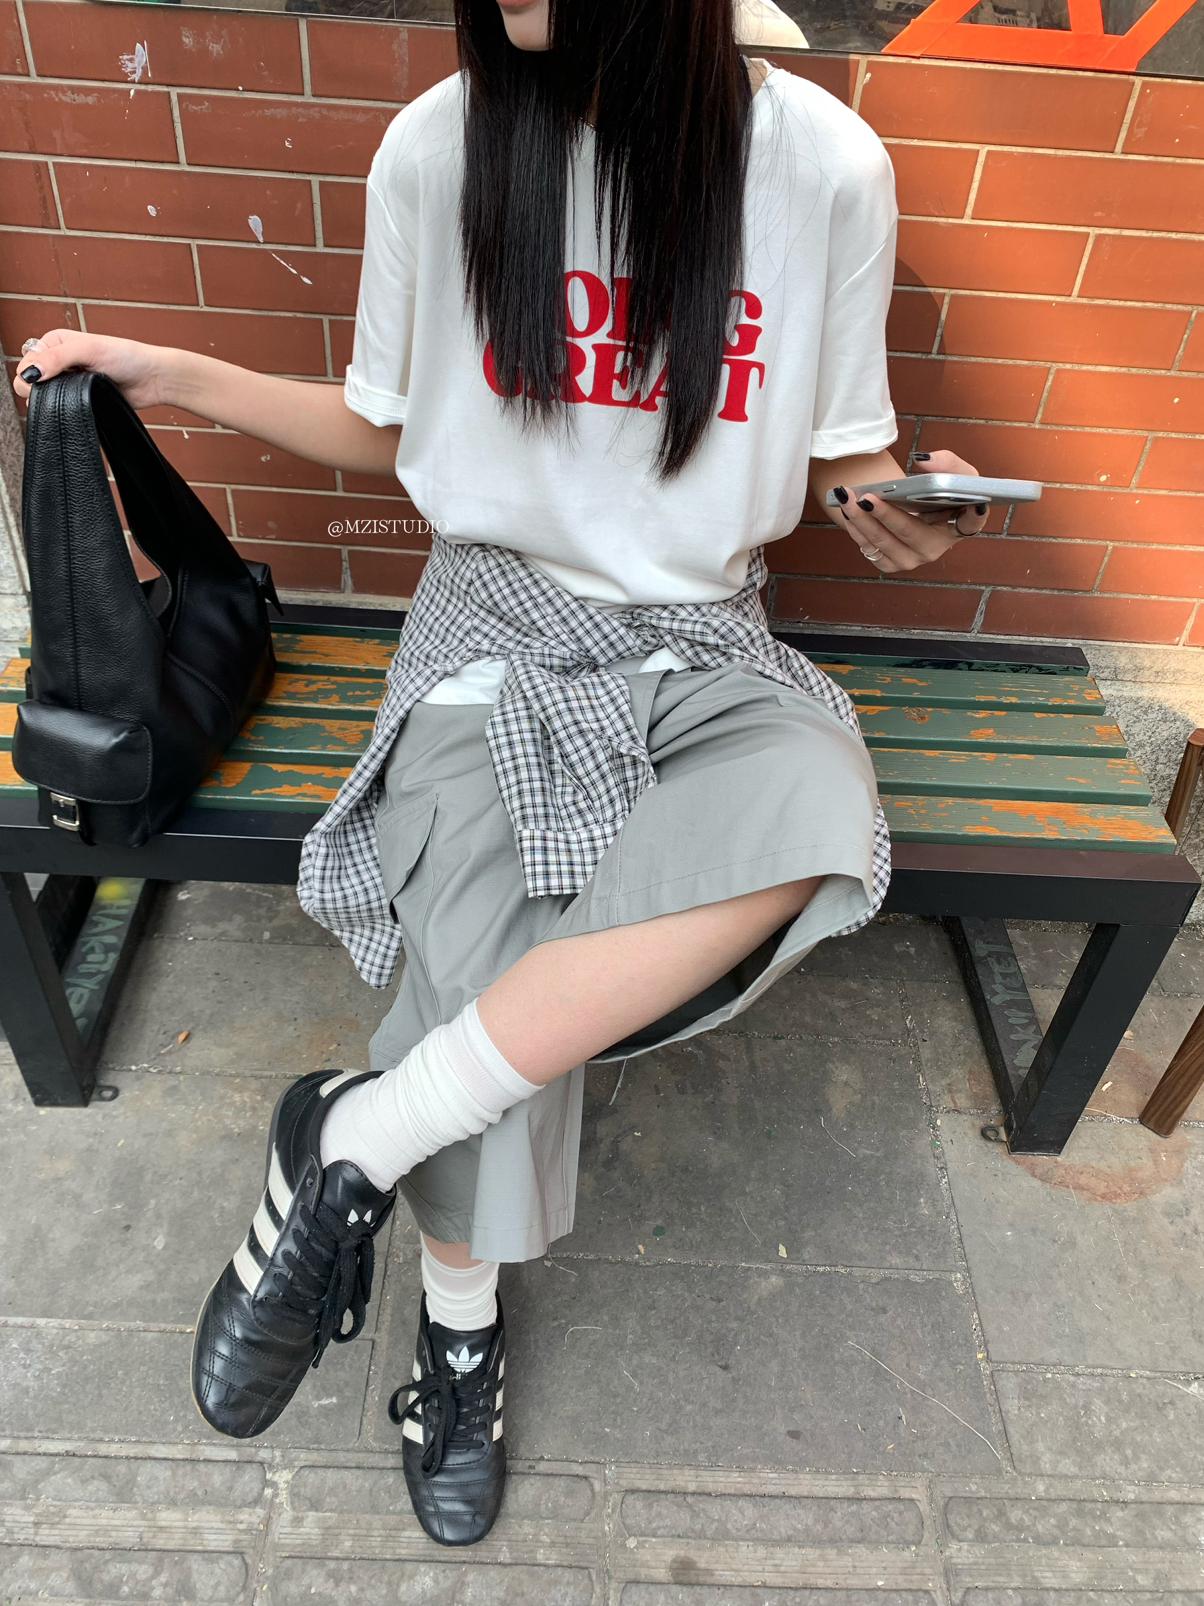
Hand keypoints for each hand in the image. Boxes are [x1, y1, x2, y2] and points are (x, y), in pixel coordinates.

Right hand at [11, 328, 173, 411]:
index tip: (47, 380)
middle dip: (42, 389)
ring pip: (44, 398)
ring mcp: (67, 382)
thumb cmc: (126, 356)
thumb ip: (57, 358)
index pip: (25, 363)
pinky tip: (78, 406)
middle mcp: (57, 361)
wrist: (152, 378)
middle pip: (30, 382)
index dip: (31, 375)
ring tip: (77, 394)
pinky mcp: (78, 399)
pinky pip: (62, 410)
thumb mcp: (90, 350)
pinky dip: (65, 411)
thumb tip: (31, 372)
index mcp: (54, 343)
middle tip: (65, 388)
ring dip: (55, 401)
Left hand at [833, 448, 988, 574]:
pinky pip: (871, 550)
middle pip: (912, 534)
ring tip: (848, 499)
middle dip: (888, 515)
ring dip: (863, 521)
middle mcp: (937, 547)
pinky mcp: (891, 563)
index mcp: (959, 524)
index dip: (973, 515)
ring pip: (886, 543)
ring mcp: (913, 558)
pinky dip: (857, 529)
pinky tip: (847, 511)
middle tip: (868, 498)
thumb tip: (922, 461)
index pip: (973, 522)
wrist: (913, 505)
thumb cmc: (936, 490)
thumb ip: (946, 462)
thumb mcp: (950, 472)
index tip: (972, 504)